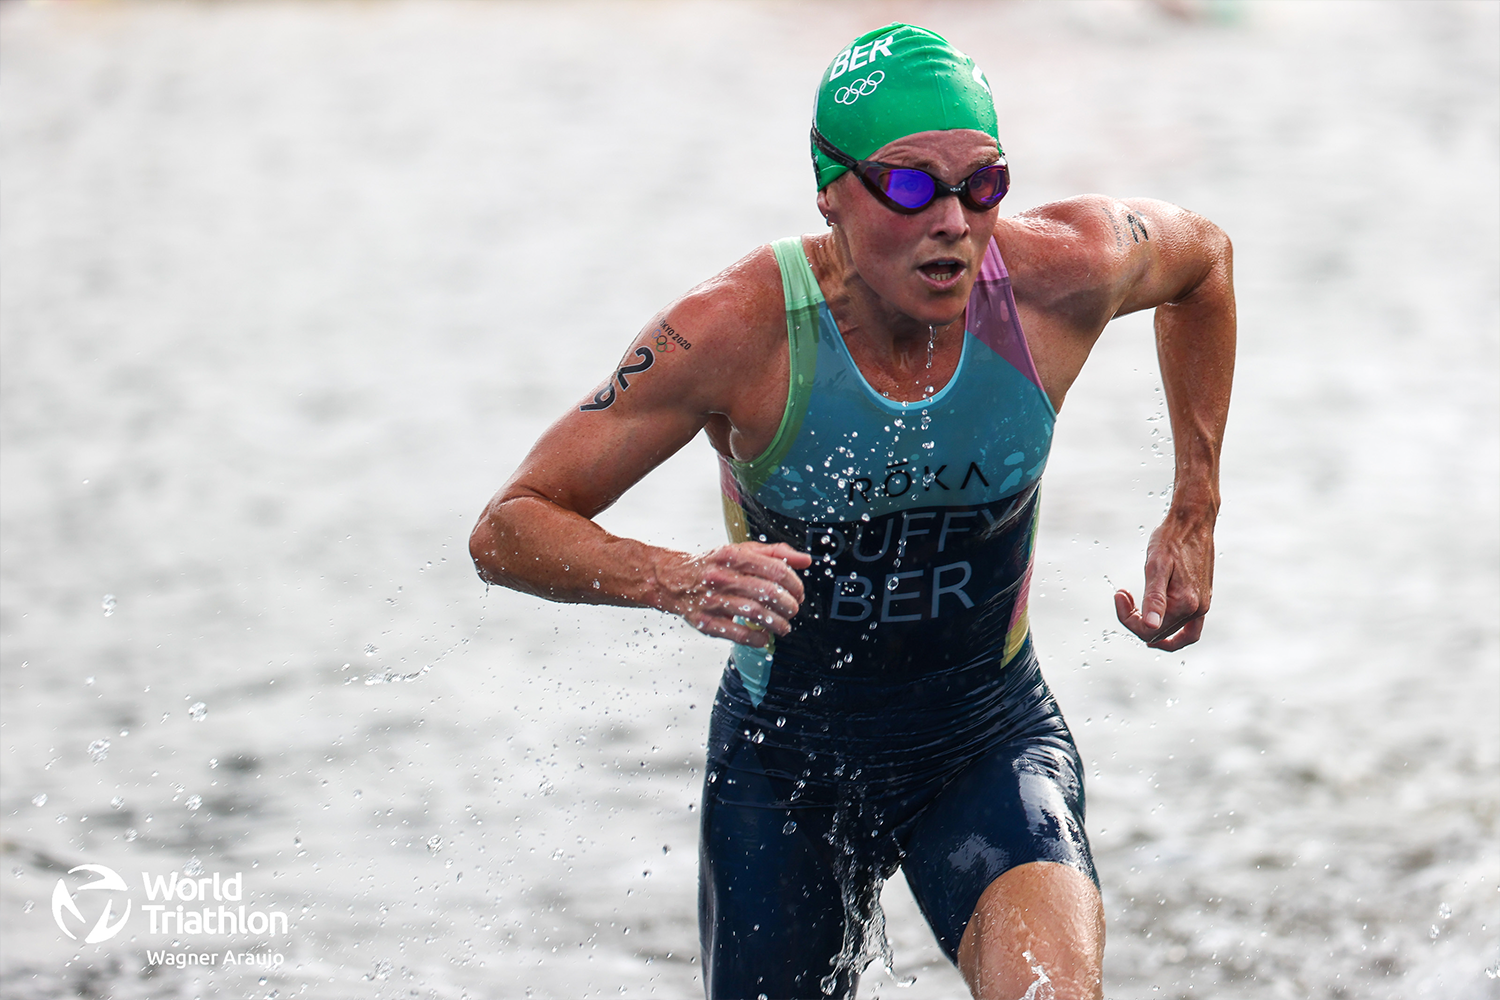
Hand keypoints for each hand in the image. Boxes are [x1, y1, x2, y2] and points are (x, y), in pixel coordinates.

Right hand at [660, 542, 811, 646]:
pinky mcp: (705, 622)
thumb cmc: (714, 565)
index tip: (799, 592)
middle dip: (789, 605)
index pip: (775, 569)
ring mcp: (712, 600)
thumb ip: (775, 553)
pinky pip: (737, 634)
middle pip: (768, 592)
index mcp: (733, 556)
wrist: (672, 580)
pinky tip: (765, 638)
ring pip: (755, 614)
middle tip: (793, 610)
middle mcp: (722, 576)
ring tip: (784, 626)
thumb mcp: (741, 551)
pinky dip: (758, 639)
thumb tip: (805, 560)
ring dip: (777, 624)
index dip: (794, 583)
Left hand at [1113, 508, 1214, 650]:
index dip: (1127, 618)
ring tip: (1135, 610)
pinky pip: (1190, 628)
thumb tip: (1150, 627)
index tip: (1119, 593)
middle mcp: (1198, 609)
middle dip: (1136, 619)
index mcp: (1185, 603)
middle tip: (1123, 594)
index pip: (1148, 630)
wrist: (1193, 521)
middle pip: (1159, 634)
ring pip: (1173, 633)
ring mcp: (1203, 606)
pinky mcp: (1203, 600)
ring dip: (1151, 625)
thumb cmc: (1171, 539)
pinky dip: (1172, 628)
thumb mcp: (1155, 566)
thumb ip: (1154, 599)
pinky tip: (1157, 617)